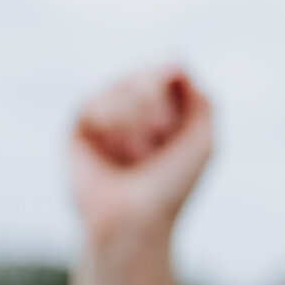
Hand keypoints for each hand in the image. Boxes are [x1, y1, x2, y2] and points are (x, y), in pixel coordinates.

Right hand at [70, 65, 215, 251]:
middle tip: (153, 148)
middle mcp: (137, 108)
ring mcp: (109, 114)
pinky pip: (97, 102)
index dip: (173, 101)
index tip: (171, 132)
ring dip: (136, 124)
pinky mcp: (81, 124)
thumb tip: (174, 65)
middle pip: (148, 76)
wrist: (134, 219)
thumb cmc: (172, 186)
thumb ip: (201, 99)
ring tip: (134, 156)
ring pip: (124, 86)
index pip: (170, 72)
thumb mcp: (203, 141)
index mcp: (167, 110)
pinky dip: (112, 126)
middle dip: (156, 112)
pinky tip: (113, 149)